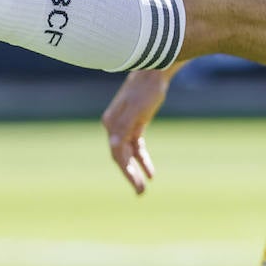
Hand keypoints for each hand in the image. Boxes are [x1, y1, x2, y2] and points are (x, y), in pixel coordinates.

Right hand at [101, 68, 172, 193]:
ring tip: (143, 187)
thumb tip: (112, 143)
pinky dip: (142, 159)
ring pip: (128, 153)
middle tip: (140, 193)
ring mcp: (124, 125)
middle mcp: (114, 126)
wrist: (155, 71)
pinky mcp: (135, 123)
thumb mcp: (138, 110)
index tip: (137, 185)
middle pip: (121, 156)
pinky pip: (136, 146)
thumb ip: (125, 127)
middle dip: (130, 175)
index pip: (117, 154)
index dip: (126, 171)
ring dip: (136, 170)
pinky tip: (150, 172)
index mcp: (111, 123)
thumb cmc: (147, 89)